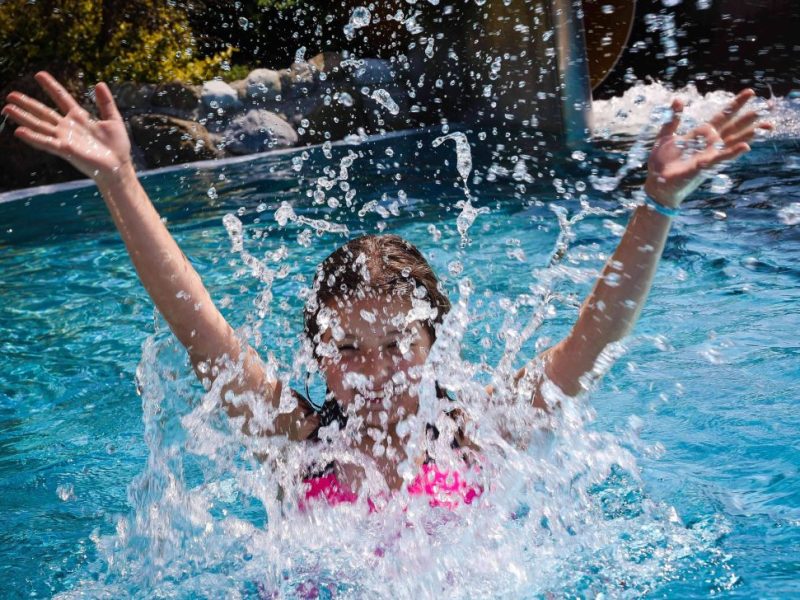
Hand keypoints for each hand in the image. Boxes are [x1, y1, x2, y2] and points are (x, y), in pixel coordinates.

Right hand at [2, 71, 131, 182]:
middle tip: (10, 94)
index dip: (51, 86)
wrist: (119, 166)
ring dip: (23, 117)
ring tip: (7, 108)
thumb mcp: (113, 119)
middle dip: (28, 103)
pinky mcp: (66, 150)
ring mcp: (65, 138)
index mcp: (80, 117)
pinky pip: (46, 143)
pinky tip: (19, 131)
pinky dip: (33, 137)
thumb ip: (106, 102)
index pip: (62, 98)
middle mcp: (68, 127)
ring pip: (40, 125)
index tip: (39, 74)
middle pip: (44, 112)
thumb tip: (99, 83)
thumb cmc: (117, 146)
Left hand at [644, 89, 772, 207]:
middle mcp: (710, 144)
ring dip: (749, 134)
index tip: (750, 92)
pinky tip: (746, 146)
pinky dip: (733, 152)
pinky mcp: (704, 166)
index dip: (736, 104)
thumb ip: (674, 118)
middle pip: (733, 127)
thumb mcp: (666, 136)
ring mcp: (710, 155)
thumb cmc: (661, 162)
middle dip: (749, 118)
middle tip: (766, 107)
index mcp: (701, 134)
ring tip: (766, 125)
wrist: (657, 182)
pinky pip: (721, 158)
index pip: (723, 116)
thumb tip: (679, 98)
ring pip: (733, 142)